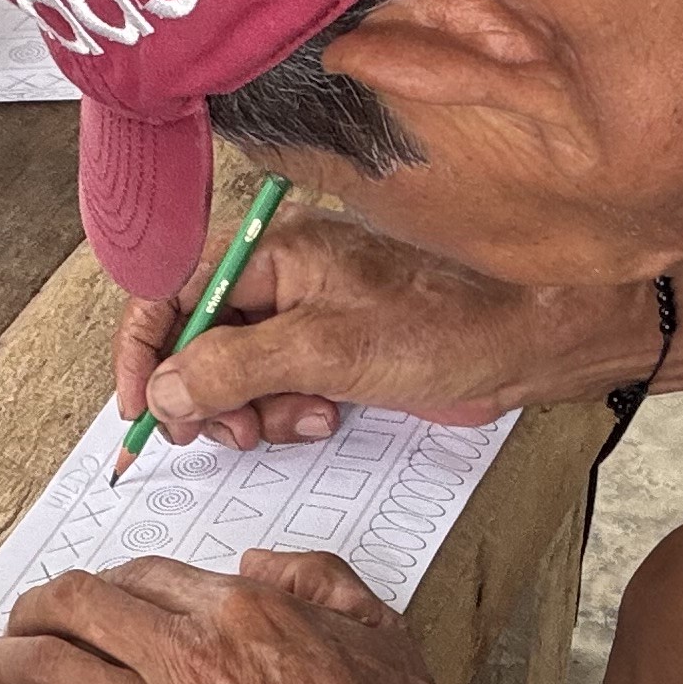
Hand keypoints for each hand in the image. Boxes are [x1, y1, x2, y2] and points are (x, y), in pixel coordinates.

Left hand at [0, 552, 474, 683]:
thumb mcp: (382, 632)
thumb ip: (318, 580)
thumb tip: (259, 561)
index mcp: (242, 612)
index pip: (134, 576)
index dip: (99, 586)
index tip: (85, 605)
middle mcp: (191, 659)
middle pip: (69, 610)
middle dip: (30, 614)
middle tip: (17, 631)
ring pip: (43, 677)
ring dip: (2, 672)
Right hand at [114, 192, 682, 445]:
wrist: (541, 337)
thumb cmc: (450, 323)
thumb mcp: (327, 350)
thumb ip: (233, 367)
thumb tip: (165, 391)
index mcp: (272, 246)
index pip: (171, 289)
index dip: (144, 352)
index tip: (141, 413)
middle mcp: (285, 271)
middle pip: (199, 336)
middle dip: (205, 392)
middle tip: (232, 437)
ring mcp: (313, 311)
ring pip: (238, 370)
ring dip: (251, 410)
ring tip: (296, 425)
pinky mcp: (342, 349)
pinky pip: (282, 386)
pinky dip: (287, 413)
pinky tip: (323, 421)